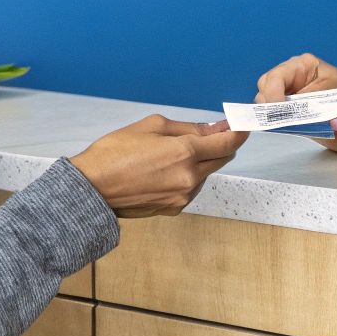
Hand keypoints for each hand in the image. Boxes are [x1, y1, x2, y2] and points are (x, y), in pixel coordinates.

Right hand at [70, 115, 247, 217]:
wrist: (92, 188)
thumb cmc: (115, 153)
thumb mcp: (152, 126)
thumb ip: (188, 128)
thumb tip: (214, 128)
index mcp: (185, 153)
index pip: (227, 143)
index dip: (239, 133)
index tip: (244, 126)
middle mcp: (189, 178)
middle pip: (221, 159)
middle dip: (218, 145)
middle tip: (209, 134)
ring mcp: (182, 197)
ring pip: (205, 174)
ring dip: (200, 162)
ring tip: (170, 155)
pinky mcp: (174, 209)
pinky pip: (191, 188)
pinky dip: (186, 177)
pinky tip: (164, 171)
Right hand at [254, 53, 336, 152]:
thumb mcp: (333, 99)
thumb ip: (308, 103)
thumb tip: (286, 111)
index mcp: (305, 65)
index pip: (277, 76)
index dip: (273, 95)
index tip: (279, 112)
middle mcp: (293, 75)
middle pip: (266, 85)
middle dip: (270, 103)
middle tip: (281, 120)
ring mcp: (290, 91)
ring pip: (265, 99)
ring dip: (272, 113)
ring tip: (287, 123)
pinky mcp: (290, 108)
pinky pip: (273, 112)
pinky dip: (275, 120)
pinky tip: (284, 126)